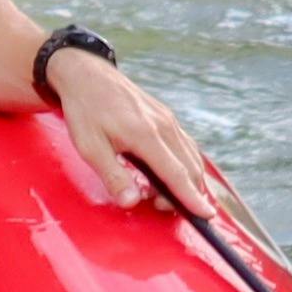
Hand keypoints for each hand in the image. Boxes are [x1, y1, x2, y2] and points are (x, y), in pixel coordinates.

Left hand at [38, 39, 232, 223]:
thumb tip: (132, 201)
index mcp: (146, 135)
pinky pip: (186, 146)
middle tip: (162, 208)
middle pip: (189, 169)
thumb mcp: (89, 147)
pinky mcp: (167, 117)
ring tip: (164, 196)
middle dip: (186, 195)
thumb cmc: (85, 111)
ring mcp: (168, 120)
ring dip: (188, 182)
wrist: (87, 75)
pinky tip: (175, 175)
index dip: (191, 198)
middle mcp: (164, 126)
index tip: (206, 216)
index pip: (176, 174)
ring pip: (191, 158)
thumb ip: (113, 175)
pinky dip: (186, 166)